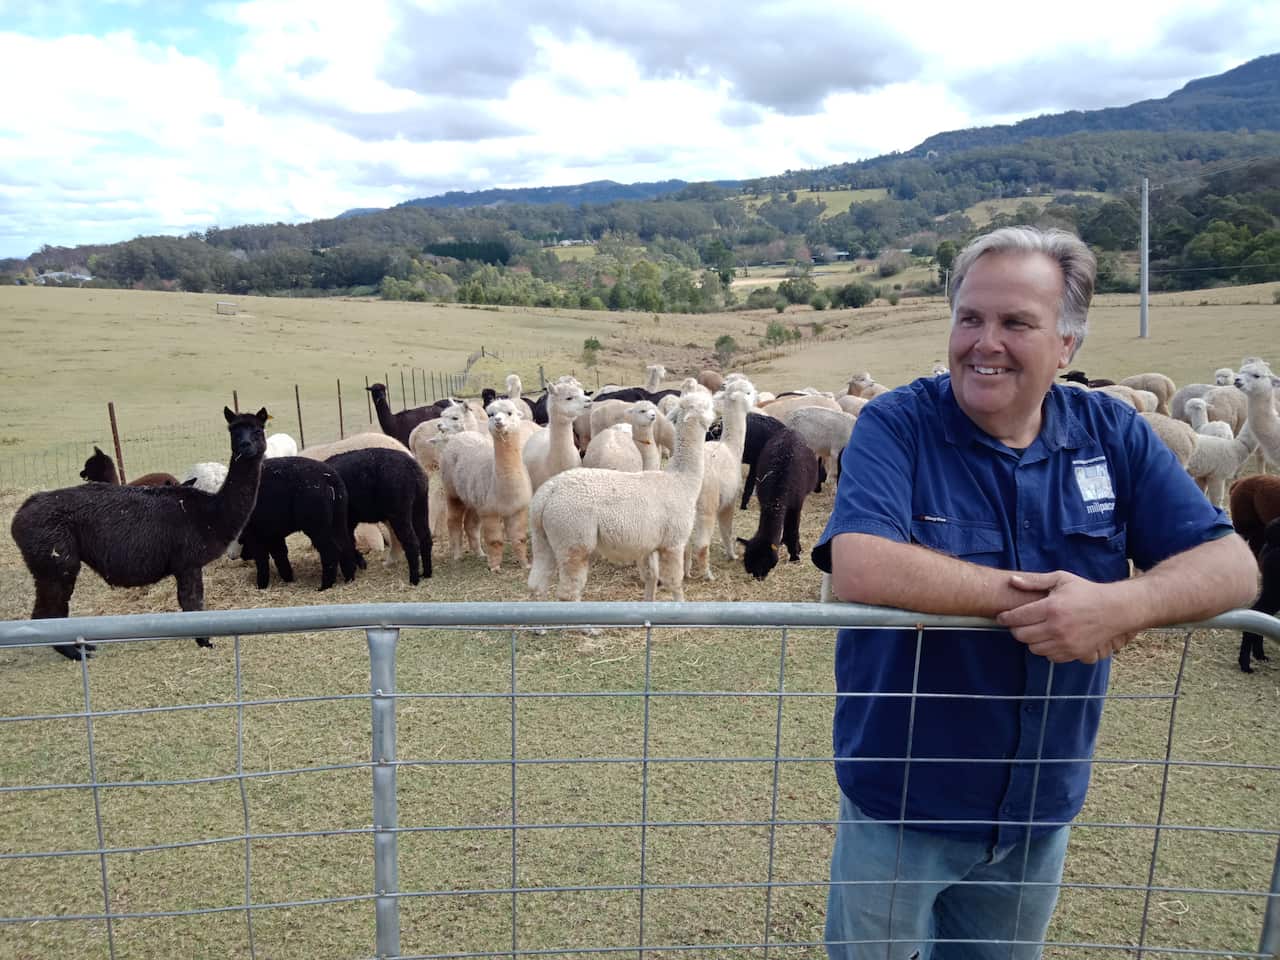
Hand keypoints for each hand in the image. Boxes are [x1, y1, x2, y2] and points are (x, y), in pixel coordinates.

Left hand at [996, 570, 1137, 664]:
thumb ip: (1035, 582)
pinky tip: (1049, 638)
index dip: (1005, 618)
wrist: (1115, 610)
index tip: (1002, 617)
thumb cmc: (1086, 592)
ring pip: (1033, 648)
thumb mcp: (1061, 579)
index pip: (1017, 617)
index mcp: (1052, 608)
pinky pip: (1049, 657)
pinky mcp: (1074, 653)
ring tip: (1035, 630)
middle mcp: (1057, 627)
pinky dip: (1045, 649)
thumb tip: (1012, 581)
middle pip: (1021, 635)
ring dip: (1030, 640)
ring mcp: (1066, 643)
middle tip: (1019, 623)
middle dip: (1016, 629)